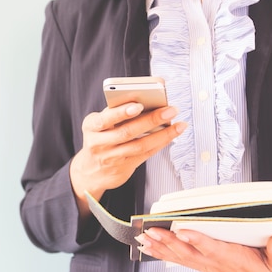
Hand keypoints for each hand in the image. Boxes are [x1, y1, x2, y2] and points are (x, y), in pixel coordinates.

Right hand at [70, 103, 184, 217]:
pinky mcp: (124, 167)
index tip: (138, 105)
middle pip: (128, 131)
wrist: (92, 170)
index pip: (106, 118)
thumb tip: (146, 100)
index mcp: (91, 126)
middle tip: (170, 110)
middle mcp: (99, 143)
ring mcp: (112, 157)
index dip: (122, 112)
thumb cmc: (100, 138)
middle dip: (152, 119)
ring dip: (163, 134)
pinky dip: (160, 143)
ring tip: (179, 124)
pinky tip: (171, 135)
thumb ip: (116, 113)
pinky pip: (145, 154)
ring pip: (140, 145)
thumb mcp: (99, 124)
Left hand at [135, 228, 271, 271]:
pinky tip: (149, 247)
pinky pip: (179, 259)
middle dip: (168, 241)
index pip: (213, 249)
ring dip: (160, 247)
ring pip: (179, 256)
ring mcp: (207, 265)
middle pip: (189, 252)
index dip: (197, 241)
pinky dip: (162, 253)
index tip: (183, 231)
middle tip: (152, 231)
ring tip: (142, 237)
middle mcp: (216, 263)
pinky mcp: (202, 265)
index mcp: (234, 260)